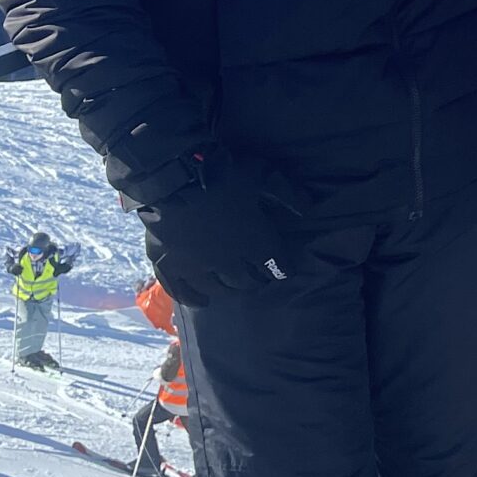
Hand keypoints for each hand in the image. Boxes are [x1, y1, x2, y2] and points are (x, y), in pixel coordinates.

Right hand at [135, 152, 295, 309]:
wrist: (174, 175)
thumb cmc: (224, 174)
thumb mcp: (264, 174)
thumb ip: (288, 193)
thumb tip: (308, 209)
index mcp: (254, 242)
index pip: (276, 265)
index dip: (282, 268)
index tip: (282, 269)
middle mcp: (228, 262)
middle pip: (246, 282)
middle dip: (255, 282)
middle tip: (256, 278)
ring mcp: (196, 267)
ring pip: (217, 290)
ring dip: (229, 291)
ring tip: (232, 288)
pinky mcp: (168, 267)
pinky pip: (182, 292)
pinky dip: (193, 299)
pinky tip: (201, 302)